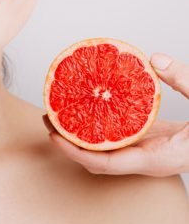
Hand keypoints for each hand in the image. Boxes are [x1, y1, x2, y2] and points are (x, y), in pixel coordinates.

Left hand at [43, 53, 188, 176]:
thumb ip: (185, 81)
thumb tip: (154, 59)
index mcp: (158, 159)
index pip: (107, 164)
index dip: (76, 152)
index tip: (54, 136)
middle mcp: (147, 161)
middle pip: (98, 160)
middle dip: (69, 143)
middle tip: (48, 116)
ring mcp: (146, 153)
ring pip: (104, 152)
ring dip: (79, 134)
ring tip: (60, 110)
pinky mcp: (149, 141)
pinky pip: (115, 139)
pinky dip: (96, 126)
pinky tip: (88, 107)